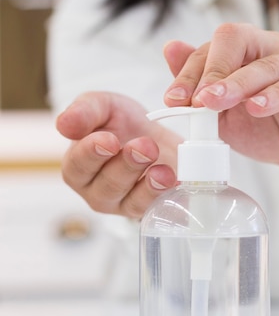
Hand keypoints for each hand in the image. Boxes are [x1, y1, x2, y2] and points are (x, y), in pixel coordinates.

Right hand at [56, 92, 178, 217]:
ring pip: (133, 201)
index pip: (78, 165)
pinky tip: (176, 182)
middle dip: (128, 166)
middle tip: (146, 146)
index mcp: (78, 166)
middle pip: (107, 186)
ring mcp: (124, 204)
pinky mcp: (150, 210)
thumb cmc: (121, 124)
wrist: (155, 136)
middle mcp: (97, 191)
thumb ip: (85, 111)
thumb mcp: (103, 106)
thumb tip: (64, 124)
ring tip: (164, 170)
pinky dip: (168, 196)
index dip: (92, 153)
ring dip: (150, 185)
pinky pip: (157, 209)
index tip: (110, 140)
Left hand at [164, 23, 278, 188]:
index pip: (211, 48)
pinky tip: (257, 107)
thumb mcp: (224, 113)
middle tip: (197, 99)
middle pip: (237, 38)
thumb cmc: (268, 127)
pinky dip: (274, 96)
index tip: (173, 100)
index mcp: (244, 51)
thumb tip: (170, 48)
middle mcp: (270, 50)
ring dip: (237, 83)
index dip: (188, 72)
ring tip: (216, 103)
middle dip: (212, 69)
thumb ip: (200, 86)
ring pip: (265, 64)